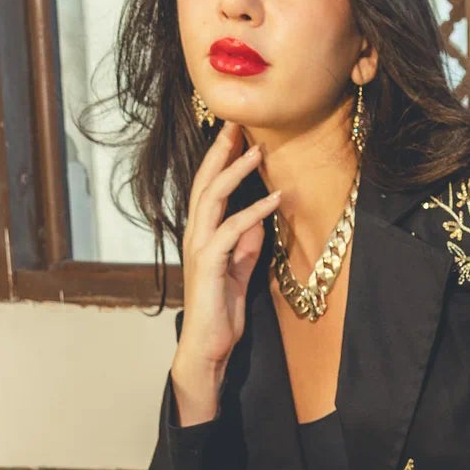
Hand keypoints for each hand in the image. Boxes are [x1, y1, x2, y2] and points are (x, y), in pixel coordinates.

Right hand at [170, 123, 280, 424]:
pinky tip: (274, 199)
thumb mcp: (239, 271)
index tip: (236, 133)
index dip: (220, 158)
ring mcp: (200, 248)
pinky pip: (233, 230)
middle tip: (238, 123)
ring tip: (256, 151)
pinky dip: (254, 212)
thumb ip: (245, 245)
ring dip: (236, 172)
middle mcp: (196, 234)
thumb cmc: (220, 312)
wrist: (208, 347)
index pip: (209, 187)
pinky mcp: (210, 264)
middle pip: (205, 182)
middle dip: (221, 151)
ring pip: (213, 198)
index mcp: (202, 234)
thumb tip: (258, 220)